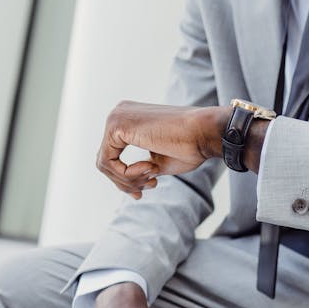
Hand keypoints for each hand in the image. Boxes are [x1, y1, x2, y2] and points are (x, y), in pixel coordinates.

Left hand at [96, 100, 227, 198]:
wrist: (204, 132)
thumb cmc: (190, 147)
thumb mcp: (159, 163)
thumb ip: (139, 168)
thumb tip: (125, 183)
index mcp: (128, 119)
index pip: (111, 155)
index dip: (124, 180)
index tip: (141, 193)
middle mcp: (118, 114)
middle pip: (105, 161)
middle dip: (126, 182)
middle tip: (151, 186)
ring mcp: (115, 117)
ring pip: (105, 164)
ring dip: (129, 181)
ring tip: (152, 178)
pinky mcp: (116, 125)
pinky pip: (108, 162)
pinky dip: (127, 174)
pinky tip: (149, 169)